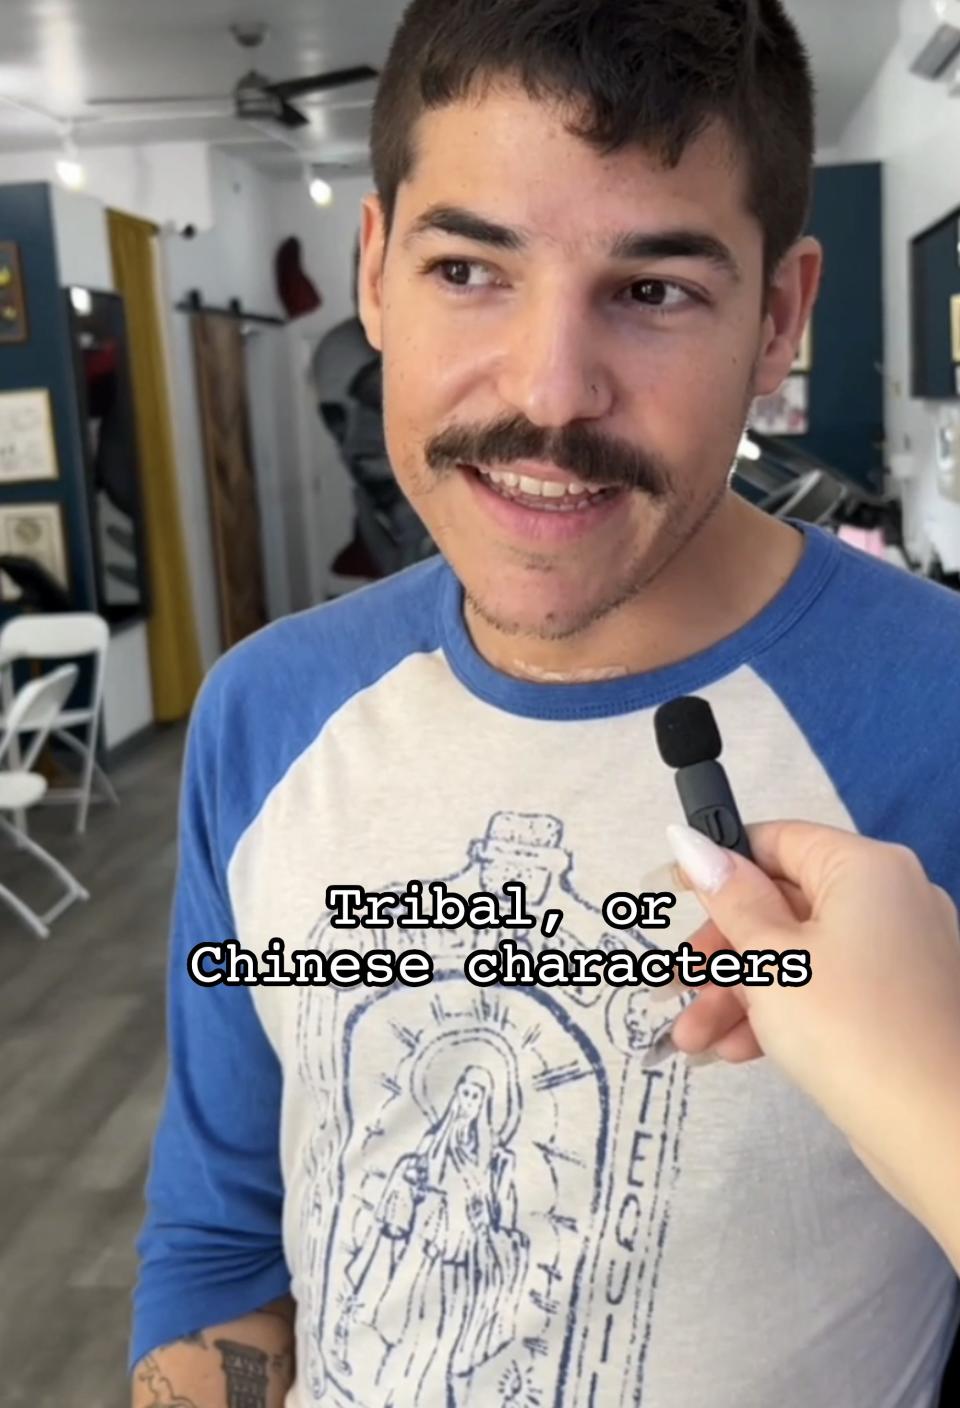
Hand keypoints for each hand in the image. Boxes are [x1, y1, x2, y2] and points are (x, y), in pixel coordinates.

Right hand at [661, 820, 959, 1258]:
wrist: (940, 1133)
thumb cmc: (848, 1028)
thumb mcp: (771, 959)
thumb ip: (728, 897)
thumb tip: (690, 841)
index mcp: (865, 869)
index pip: (777, 842)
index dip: (717, 865)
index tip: (669, 894)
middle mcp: (889, 899)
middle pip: (781, 905)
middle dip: (719, 953)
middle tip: (672, 986)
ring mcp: (897, 955)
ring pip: (797, 957)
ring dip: (737, 994)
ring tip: (691, 1039)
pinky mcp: (896, 1006)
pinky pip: (824, 991)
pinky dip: (778, 1014)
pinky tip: (732, 1052)